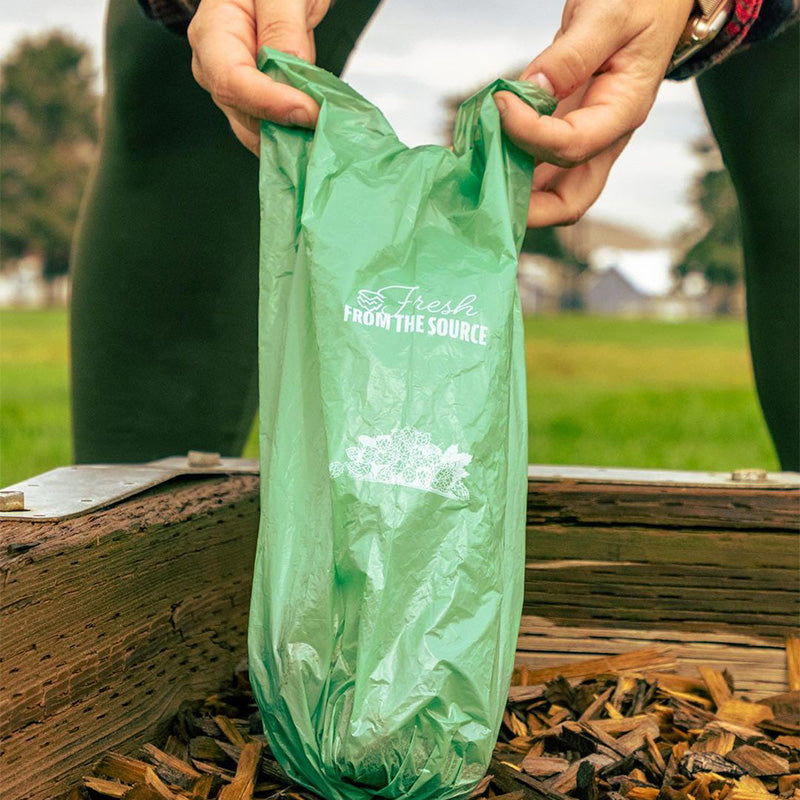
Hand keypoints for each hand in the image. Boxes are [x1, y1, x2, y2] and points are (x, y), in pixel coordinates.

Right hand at [188, 0, 330, 153]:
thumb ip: (283, 28)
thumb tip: (289, 75)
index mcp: (213, 32)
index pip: (230, 81)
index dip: (269, 103)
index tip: (308, 111)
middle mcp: (216, 65)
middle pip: (243, 112)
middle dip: (284, 128)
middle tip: (324, 131)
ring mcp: (237, 86)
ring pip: (257, 129)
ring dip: (291, 139)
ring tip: (323, 137)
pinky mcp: (258, 99)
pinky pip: (272, 126)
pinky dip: (295, 134)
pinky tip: (317, 134)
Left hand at [495, 0, 693, 226]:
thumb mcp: (609, 14)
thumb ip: (570, 55)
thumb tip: (532, 91)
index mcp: (623, 111)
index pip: (572, 145)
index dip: (529, 133)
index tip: (500, 103)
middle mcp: (604, 137)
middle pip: (570, 200)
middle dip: (528, 209)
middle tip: (485, 194)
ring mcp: (585, 138)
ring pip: (551, 191)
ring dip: (512, 191)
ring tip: (473, 175)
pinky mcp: (567, 128)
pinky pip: (538, 163)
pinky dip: (510, 163)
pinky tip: (481, 151)